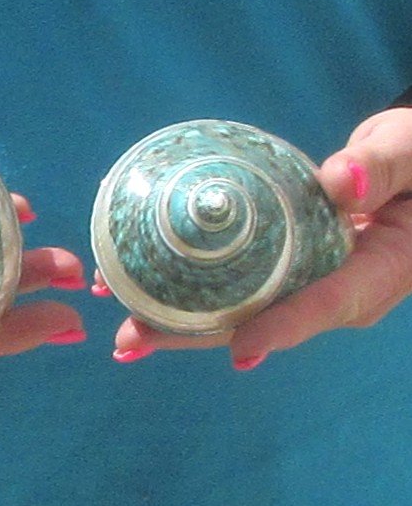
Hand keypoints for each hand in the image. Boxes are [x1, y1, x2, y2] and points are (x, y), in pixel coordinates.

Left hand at [94, 108, 411, 369]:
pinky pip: (233, 288)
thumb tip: (339, 180)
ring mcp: (301, 286)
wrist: (409, 174)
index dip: (281, 328)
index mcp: (373, 275)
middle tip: (132, 339)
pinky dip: (187, 291)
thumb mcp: (409, 154)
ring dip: (177, 321)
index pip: (324, 305)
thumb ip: (381, 169)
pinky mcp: (280, 271)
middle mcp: (332, 294)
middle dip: (195, 335)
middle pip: (259, 323)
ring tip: (122, 326)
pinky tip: (140, 286)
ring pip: (237, 313)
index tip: (239, 351)